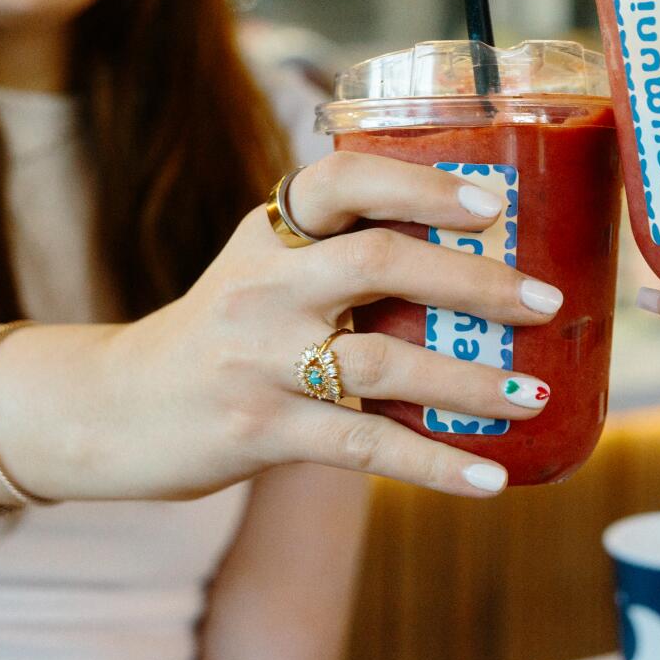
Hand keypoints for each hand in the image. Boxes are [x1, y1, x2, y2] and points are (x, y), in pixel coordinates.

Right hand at [106, 151, 562, 497]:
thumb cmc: (219, 332)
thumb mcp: (262, 268)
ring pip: (384, 362)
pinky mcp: (261, 430)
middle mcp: (262, 284)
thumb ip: (338, 251)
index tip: (491, 202)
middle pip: (379, 262)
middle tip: (546, 300)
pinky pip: (364, 446)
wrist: (113, 410)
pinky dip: (434, 465)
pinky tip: (490, 479)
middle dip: (473, 280)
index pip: (343, 180)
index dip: (421, 183)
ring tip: (533, 395)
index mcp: (270, 231)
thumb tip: (473, 253)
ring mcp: (259, 359)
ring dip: (469, 382)